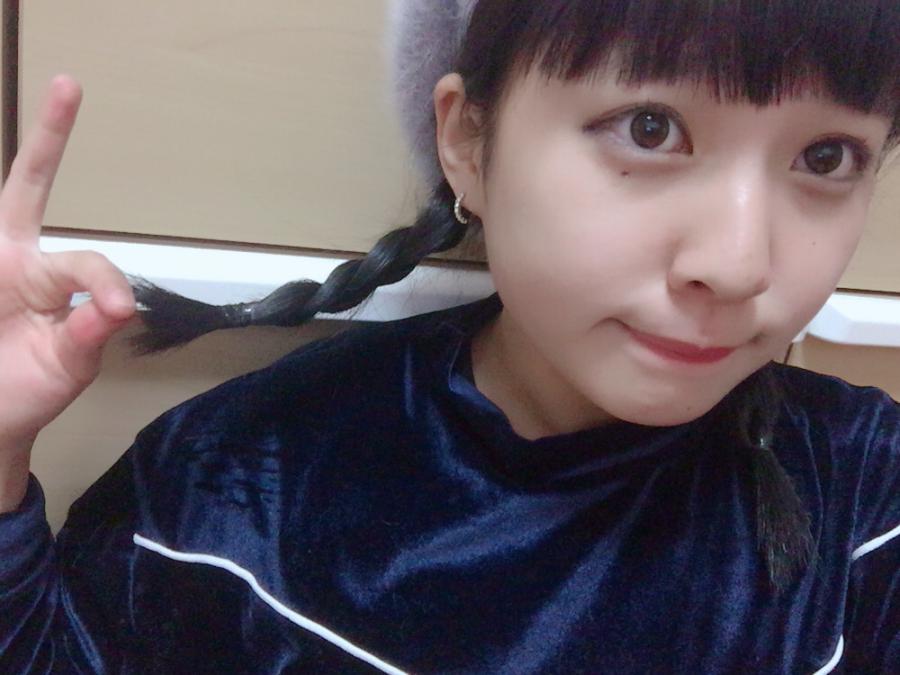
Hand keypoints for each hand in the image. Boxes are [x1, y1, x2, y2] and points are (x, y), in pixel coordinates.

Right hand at [0, 75, 135, 449]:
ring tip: (58, 98)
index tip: (120, 308)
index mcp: (49, 280)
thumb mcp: (68, 369)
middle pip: (28, 186)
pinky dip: (1, 232)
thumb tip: (120, 306)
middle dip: (50, 138)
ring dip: (31, 159)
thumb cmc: (32, 391)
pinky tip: (11, 266)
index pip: (87, 263)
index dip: (105, 283)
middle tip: (69, 85)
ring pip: (5, 204)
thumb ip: (86, 337)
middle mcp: (15, 259)